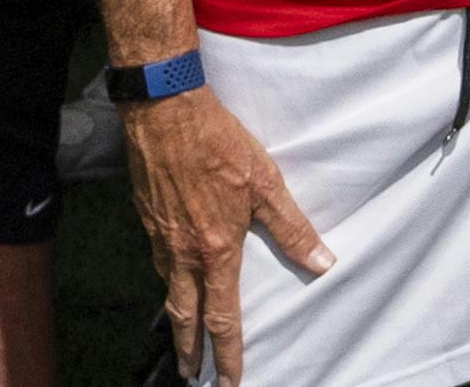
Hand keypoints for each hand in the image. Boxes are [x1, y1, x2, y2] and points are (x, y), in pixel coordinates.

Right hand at [124, 86, 333, 386]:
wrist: (164, 110)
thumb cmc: (218, 142)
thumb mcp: (265, 182)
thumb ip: (292, 227)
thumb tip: (323, 263)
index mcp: (215, 249)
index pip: (223, 317)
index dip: (228, 354)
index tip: (229, 381)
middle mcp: (183, 252)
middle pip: (185, 315)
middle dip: (189, 350)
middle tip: (190, 374)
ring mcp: (160, 235)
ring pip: (167, 288)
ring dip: (176, 317)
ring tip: (182, 333)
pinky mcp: (146, 216)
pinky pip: (157, 260)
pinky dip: (165, 278)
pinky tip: (171, 273)